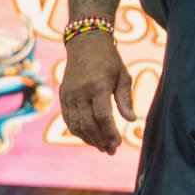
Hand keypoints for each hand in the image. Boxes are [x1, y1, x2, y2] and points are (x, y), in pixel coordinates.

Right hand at [59, 32, 135, 153]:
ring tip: (102, 147)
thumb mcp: (123, 76)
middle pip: (88, 124)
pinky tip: (89, 138)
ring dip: (89, 139)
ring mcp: (69, 94)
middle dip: (100, 140)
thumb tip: (131, 120)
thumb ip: (125, 99)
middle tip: (111, 150)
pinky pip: (68, 119)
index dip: (110, 132)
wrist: (85, 44)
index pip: (102, 115)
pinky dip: (78, 131)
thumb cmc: (109, 60)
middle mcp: (80, 92)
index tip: (118, 143)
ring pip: (76, 125)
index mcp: (98, 86)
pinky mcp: (63, 96)